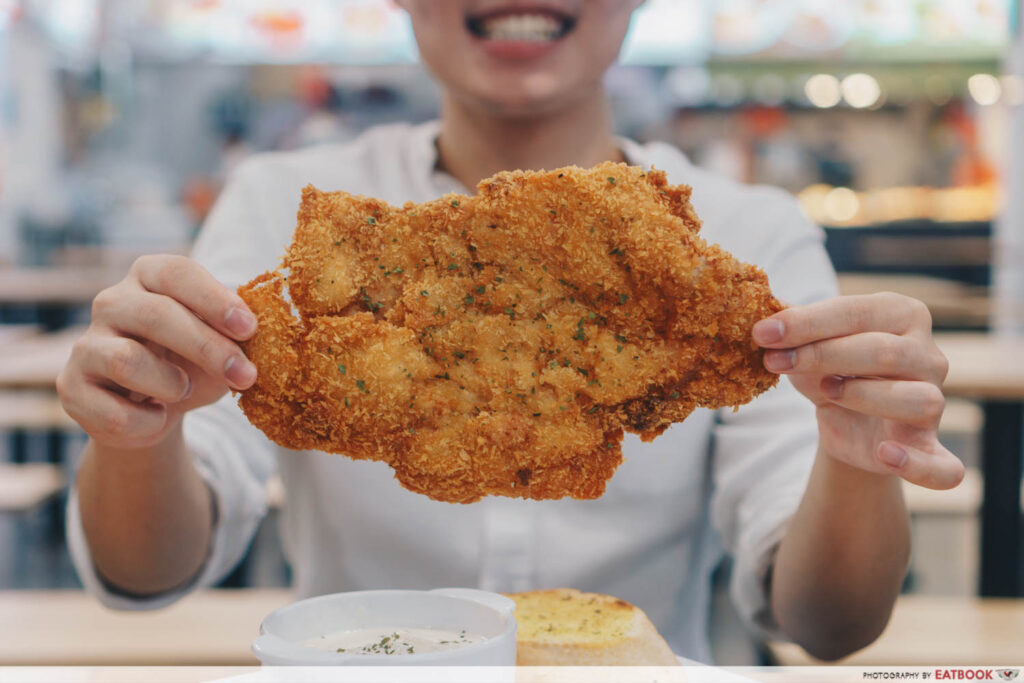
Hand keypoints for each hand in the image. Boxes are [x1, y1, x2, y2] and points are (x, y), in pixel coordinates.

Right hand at [57, 255, 257, 449]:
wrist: (153, 410)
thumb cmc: (193, 363)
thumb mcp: (221, 344)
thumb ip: (238, 334)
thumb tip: (266, 333)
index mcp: (149, 277)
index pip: (177, 272)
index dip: (215, 299)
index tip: (250, 328)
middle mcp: (112, 302)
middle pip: (156, 315)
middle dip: (208, 348)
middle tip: (246, 374)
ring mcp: (86, 343)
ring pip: (128, 361)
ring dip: (172, 385)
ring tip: (183, 391)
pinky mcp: (71, 387)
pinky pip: (115, 412)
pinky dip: (149, 423)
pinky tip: (157, 416)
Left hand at [753, 293, 963, 489]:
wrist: (846, 421)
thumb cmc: (829, 368)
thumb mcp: (807, 344)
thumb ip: (790, 326)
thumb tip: (762, 309)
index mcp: (902, 315)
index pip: (856, 312)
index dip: (807, 322)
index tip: (763, 333)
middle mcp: (928, 355)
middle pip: (883, 352)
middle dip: (821, 355)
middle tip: (774, 361)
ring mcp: (935, 402)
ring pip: (917, 399)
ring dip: (864, 395)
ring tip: (826, 391)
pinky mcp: (929, 448)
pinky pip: (943, 466)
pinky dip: (917, 465)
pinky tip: (885, 454)